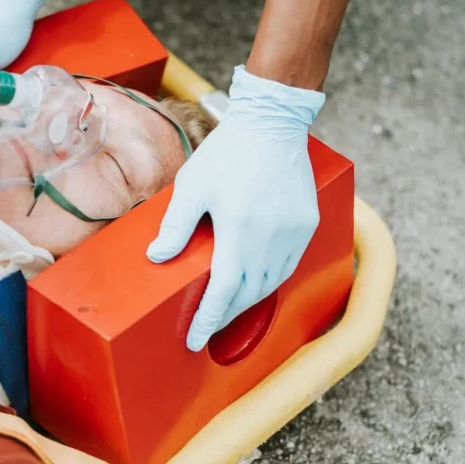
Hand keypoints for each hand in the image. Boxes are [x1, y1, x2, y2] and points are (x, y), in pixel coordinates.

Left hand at [146, 65, 325, 351]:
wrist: (273, 122)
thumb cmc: (228, 152)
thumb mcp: (192, 186)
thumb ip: (176, 225)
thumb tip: (158, 257)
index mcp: (239, 230)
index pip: (222, 291)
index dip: (207, 319)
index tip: (193, 341)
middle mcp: (271, 237)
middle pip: (248, 294)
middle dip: (225, 315)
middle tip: (205, 325)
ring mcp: (293, 232)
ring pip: (272, 284)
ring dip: (249, 301)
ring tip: (228, 308)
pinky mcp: (307, 223)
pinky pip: (289, 265)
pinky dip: (271, 280)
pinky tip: (256, 281)